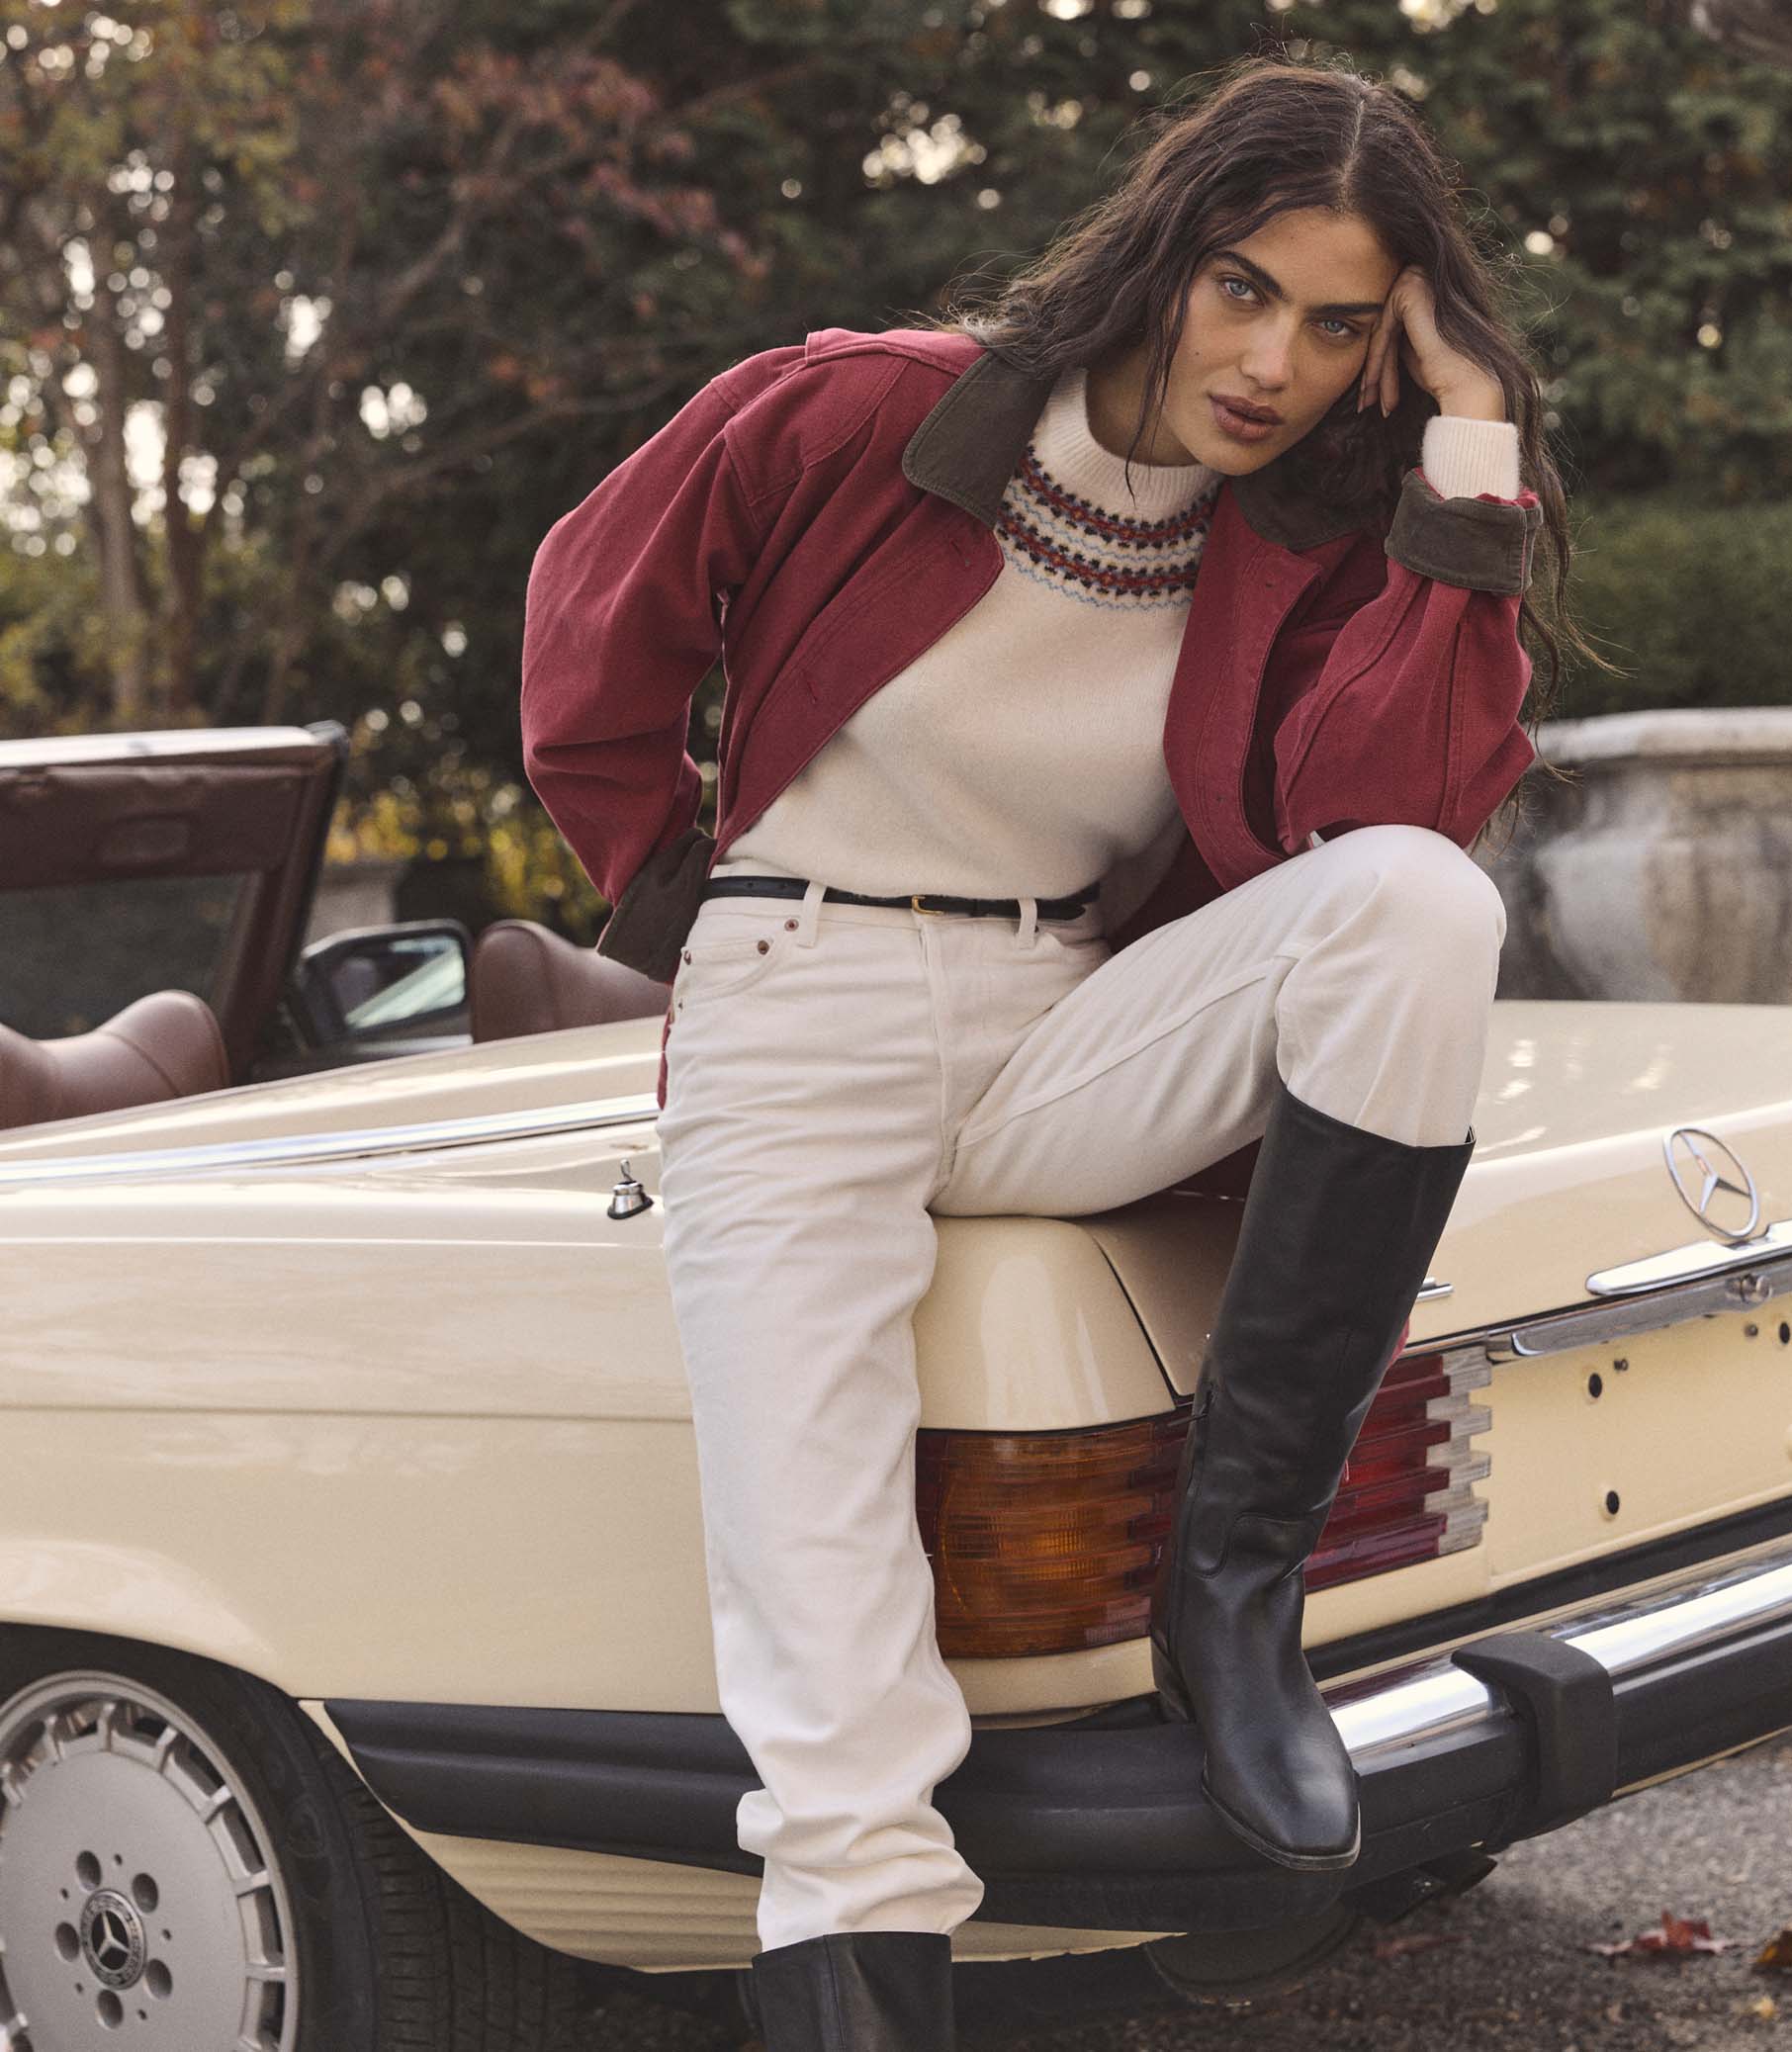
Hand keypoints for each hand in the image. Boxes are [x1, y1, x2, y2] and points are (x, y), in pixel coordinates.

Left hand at [1357, 266, 1503, 419]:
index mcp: (1426, 285)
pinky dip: (1376, 360)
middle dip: (1375, 370)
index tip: (1371, 396)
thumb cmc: (1443, 372)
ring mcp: (1417, 277)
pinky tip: (1370, 386)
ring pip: (1382, 332)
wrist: (1468, 382)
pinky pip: (1383, 330)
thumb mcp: (1411, 349)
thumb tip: (1370, 336)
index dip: (1380, 365)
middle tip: (1365, 402)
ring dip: (1374, 371)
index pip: (1393, 328)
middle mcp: (1423, 274)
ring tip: (1368, 402)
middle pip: (1386, 329)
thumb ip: (1395, 336)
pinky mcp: (1409, 289)